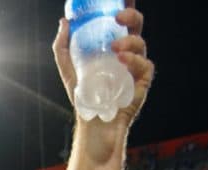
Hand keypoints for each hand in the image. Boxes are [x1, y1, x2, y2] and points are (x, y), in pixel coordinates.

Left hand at [52, 0, 152, 128]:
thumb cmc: (84, 94)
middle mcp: (127, 51)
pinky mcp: (142, 80)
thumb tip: (64, 21)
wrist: (93, 120)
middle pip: (136, 26)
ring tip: (115, 48)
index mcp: (112, 44)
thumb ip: (63, 46)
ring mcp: (136, 65)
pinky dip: (134, 60)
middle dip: (131, 16)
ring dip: (129, 41)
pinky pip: (144, 65)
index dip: (126, 6)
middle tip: (118, 17)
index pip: (121, 21)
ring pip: (140, 43)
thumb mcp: (68, 68)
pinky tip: (123, 60)